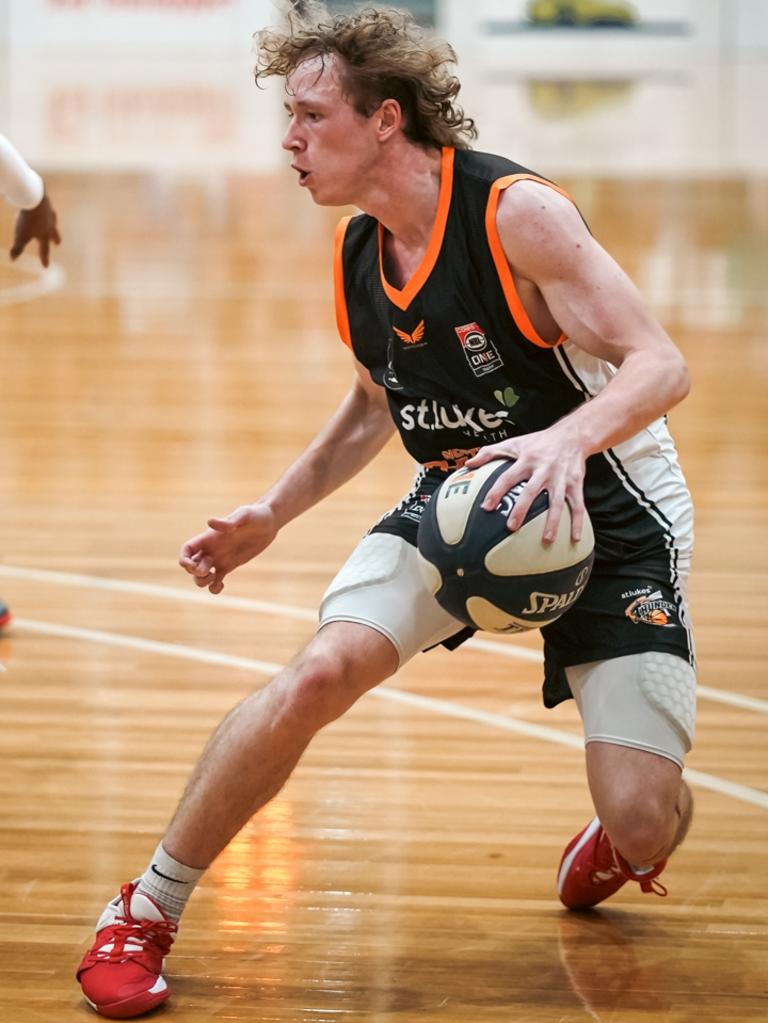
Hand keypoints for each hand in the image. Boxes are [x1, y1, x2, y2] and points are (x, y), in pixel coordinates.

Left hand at [10, 194, 60, 266]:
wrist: (35, 198)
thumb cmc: (28, 219)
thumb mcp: (20, 235)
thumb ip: (17, 247)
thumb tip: (12, 259)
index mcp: (45, 235)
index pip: (44, 250)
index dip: (44, 259)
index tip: (45, 267)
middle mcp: (50, 226)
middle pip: (54, 235)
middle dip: (55, 239)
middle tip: (57, 243)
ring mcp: (49, 214)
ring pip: (53, 221)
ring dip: (53, 225)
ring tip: (52, 224)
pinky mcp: (46, 203)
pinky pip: (47, 209)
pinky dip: (46, 212)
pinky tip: (44, 209)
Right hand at [179, 503, 277, 593]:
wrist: (269, 523)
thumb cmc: (255, 515)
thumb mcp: (243, 515)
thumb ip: (228, 521)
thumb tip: (210, 523)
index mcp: (209, 538)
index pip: (187, 550)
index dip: (184, 559)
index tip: (193, 566)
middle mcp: (211, 549)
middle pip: (191, 566)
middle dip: (195, 573)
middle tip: (210, 571)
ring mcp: (220, 559)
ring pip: (201, 576)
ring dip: (202, 582)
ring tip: (216, 577)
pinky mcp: (229, 566)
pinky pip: (216, 581)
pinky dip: (214, 588)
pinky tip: (222, 585)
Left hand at [465, 425, 586, 541]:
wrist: (572, 435)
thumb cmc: (538, 442)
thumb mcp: (513, 443)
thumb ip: (489, 453)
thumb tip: (467, 465)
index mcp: (526, 460)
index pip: (507, 477)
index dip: (496, 491)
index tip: (486, 507)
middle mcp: (543, 469)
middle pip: (531, 491)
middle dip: (521, 510)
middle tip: (511, 528)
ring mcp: (561, 478)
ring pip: (556, 501)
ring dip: (553, 521)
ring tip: (547, 540)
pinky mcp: (576, 483)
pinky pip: (578, 505)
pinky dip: (578, 522)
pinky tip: (575, 538)